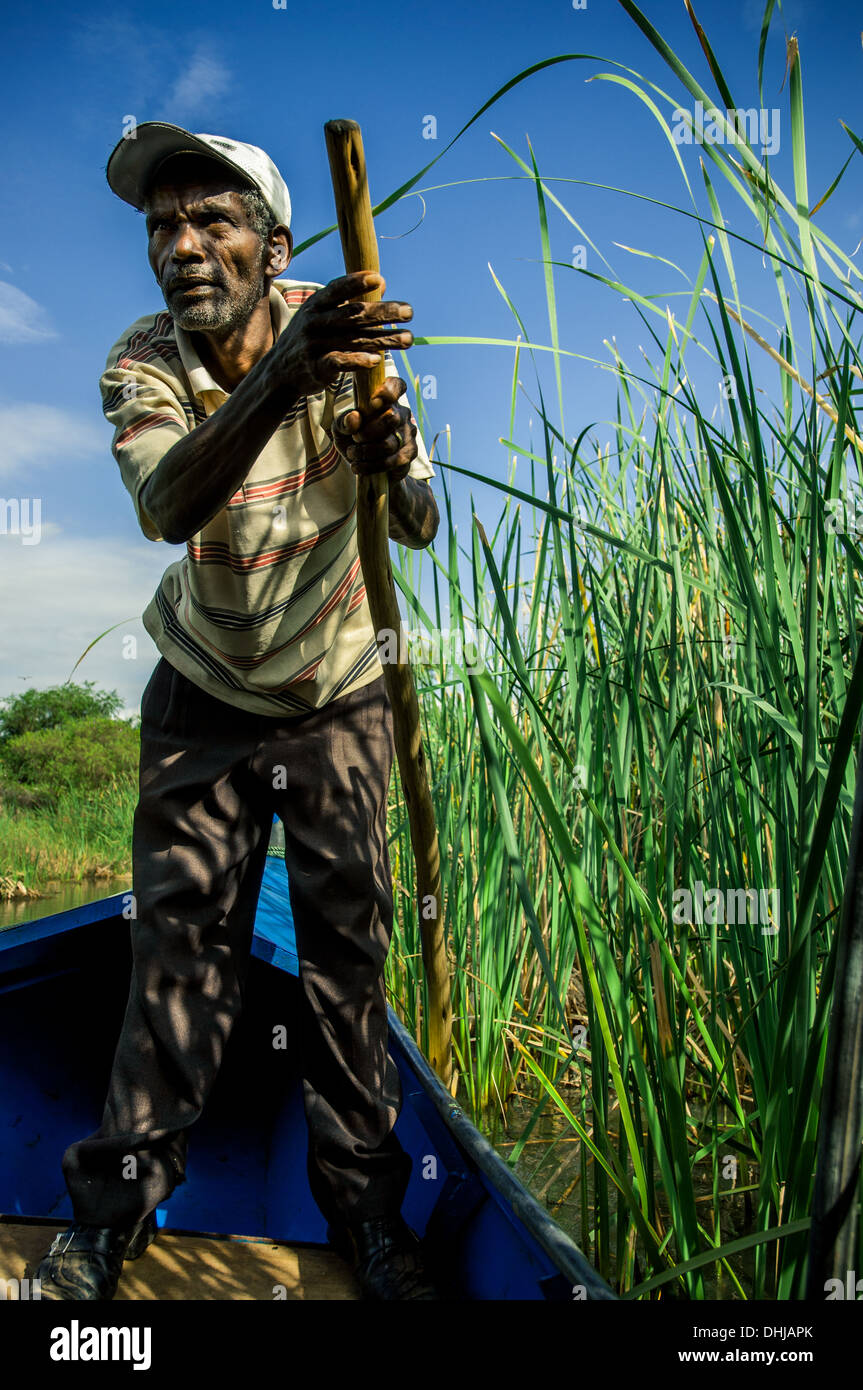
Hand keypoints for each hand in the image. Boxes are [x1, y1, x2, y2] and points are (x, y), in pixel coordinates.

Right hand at [273, 271, 413, 398]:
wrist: (279, 371)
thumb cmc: (310, 337)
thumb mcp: (321, 314)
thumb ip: (349, 301)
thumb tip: (381, 282)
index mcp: (316, 304)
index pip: (337, 290)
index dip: (356, 283)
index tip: (380, 280)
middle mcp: (314, 321)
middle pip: (353, 315)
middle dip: (383, 312)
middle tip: (409, 312)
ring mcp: (314, 345)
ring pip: (353, 339)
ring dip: (383, 339)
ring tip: (408, 339)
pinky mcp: (315, 367)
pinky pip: (338, 362)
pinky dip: (357, 360)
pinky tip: (377, 360)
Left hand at [332, 376, 417, 484]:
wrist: (363, 465)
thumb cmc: (352, 439)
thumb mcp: (341, 428)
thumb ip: (344, 421)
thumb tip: (354, 418)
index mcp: (387, 400)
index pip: (397, 385)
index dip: (389, 390)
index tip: (372, 403)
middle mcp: (402, 414)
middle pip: (391, 418)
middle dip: (368, 432)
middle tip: (355, 438)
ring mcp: (409, 434)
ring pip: (389, 443)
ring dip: (366, 451)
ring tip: (352, 454)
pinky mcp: (410, 454)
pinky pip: (393, 461)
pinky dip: (372, 466)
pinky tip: (358, 467)